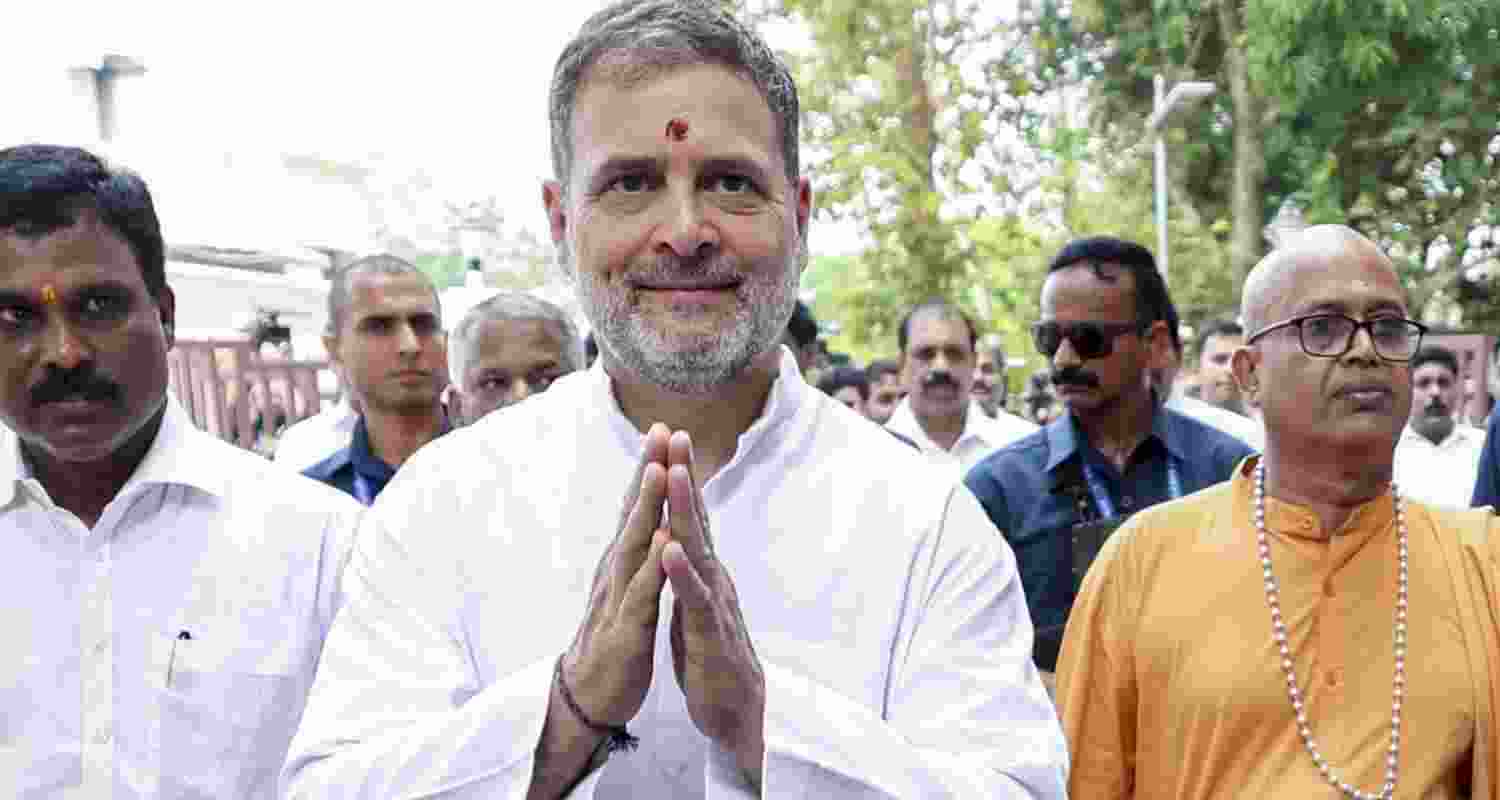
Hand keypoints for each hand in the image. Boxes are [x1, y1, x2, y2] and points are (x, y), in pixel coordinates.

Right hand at [562, 423, 672, 727]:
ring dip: (645, 507)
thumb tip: (648, 519)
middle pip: (633, 513)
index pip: (637, 508)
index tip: (662, 430)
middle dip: (647, 470)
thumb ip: (635, 554)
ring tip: (659, 471)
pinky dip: (653, 567)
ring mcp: (618, 597)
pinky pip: (641, 593)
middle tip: (659, 430)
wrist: (589, 696)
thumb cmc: (613, 638)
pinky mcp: (626, 628)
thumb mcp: (626, 589)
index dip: (649, 468)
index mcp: (622, 562)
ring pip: (634, 545)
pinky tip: (665, 543)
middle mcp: (616, 571)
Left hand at [662, 432, 766, 781]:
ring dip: (685, 510)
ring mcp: (714, 603)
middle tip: (675, 434)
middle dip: (684, 476)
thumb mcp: (693, 602)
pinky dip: (683, 573)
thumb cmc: (710, 655)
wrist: (734, 711)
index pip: (688, 516)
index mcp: (703, 571)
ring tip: (672, 475)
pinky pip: (694, 599)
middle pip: (696, 519)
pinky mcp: (708, 634)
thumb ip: (688, 569)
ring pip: (697, 549)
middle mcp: (713, 577)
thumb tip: (680, 535)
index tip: (666, 437)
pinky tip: (670, 550)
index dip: (678, 477)